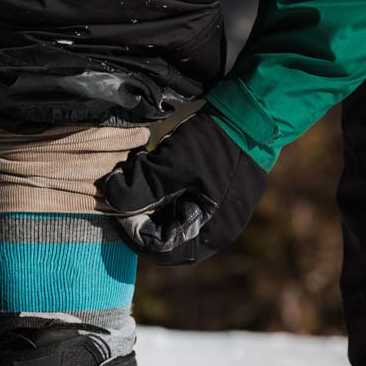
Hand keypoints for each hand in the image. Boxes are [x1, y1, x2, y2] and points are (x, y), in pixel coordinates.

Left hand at [97, 112, 266, 264]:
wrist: (253, 116)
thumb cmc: (215, 144)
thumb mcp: (172, 165)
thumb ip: (140, 187)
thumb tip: (112, 199)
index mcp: (210, 232)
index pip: (159, 250)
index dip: (132, 233)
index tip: (118, 207)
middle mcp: (216, 231)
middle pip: (166, 241)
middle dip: (141, 221)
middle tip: (124, 197)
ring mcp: (219, 216)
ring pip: (174, 224)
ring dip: (152, 208)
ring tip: (139, 181)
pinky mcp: (217, 199)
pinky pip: (184, 209)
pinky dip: (165, 198)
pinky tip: (156, 176)